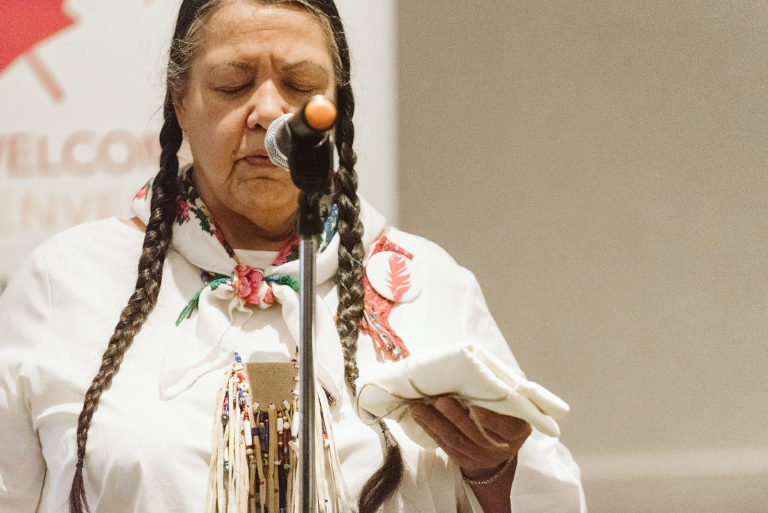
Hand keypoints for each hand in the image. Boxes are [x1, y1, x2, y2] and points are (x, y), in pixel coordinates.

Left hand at [410, 395, 530, 479]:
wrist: (499, 441)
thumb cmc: (502, 410)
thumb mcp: (508, 402)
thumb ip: (497, 388)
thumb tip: (474, 363)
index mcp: (518, 429)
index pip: (506, 427)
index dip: (490, 419)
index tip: (474, 407)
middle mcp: (502, 447)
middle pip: (476, 434)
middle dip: (456, 417)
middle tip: (440, 400)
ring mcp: (482, 456)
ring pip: (456, 441)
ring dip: (435, 423)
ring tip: (418, 407)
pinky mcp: (464, 460)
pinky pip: (445, 445)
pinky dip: (430, 430)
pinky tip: (419, 416)